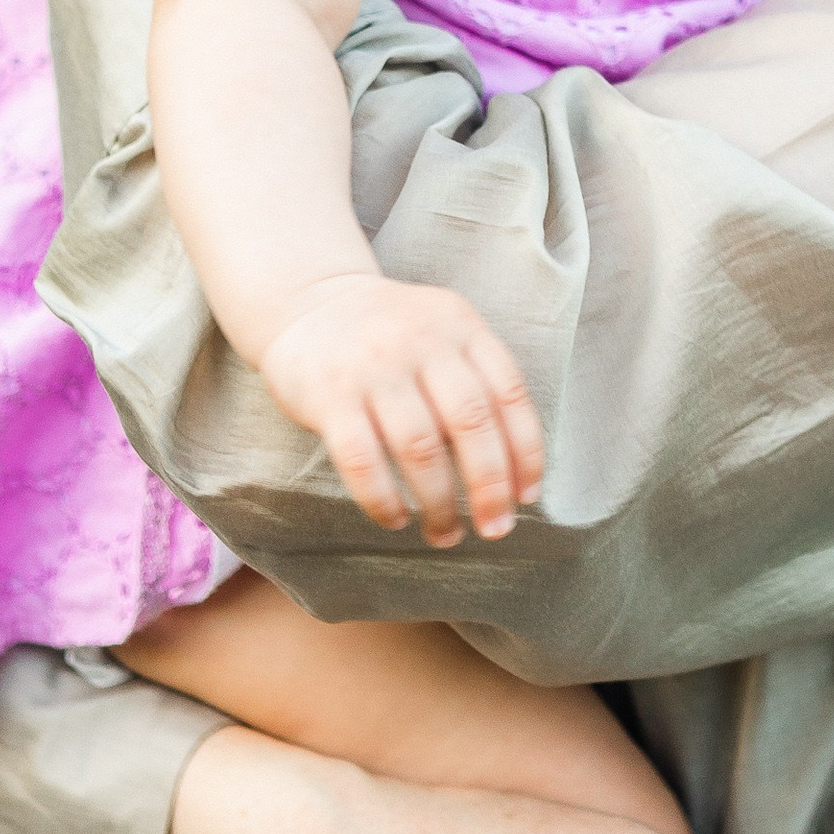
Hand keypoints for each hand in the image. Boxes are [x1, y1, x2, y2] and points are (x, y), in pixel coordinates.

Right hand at [260, 270, 545, 543]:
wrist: (307, 301)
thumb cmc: (389, 335)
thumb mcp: (442, 333)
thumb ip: (476, 380)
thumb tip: (512, 471)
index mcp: (460, 326)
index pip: (508, 394)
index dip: (525, 452)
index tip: (526, 497)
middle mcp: (422, 342)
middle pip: (471, 423)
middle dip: (489, 487)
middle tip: (495, 529)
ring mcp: (374, 368)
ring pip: (421, 448)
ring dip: (440, 503)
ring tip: (445, 533)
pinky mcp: (329, 395)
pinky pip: (363, 460)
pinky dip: (384, 500)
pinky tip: (396, 519)